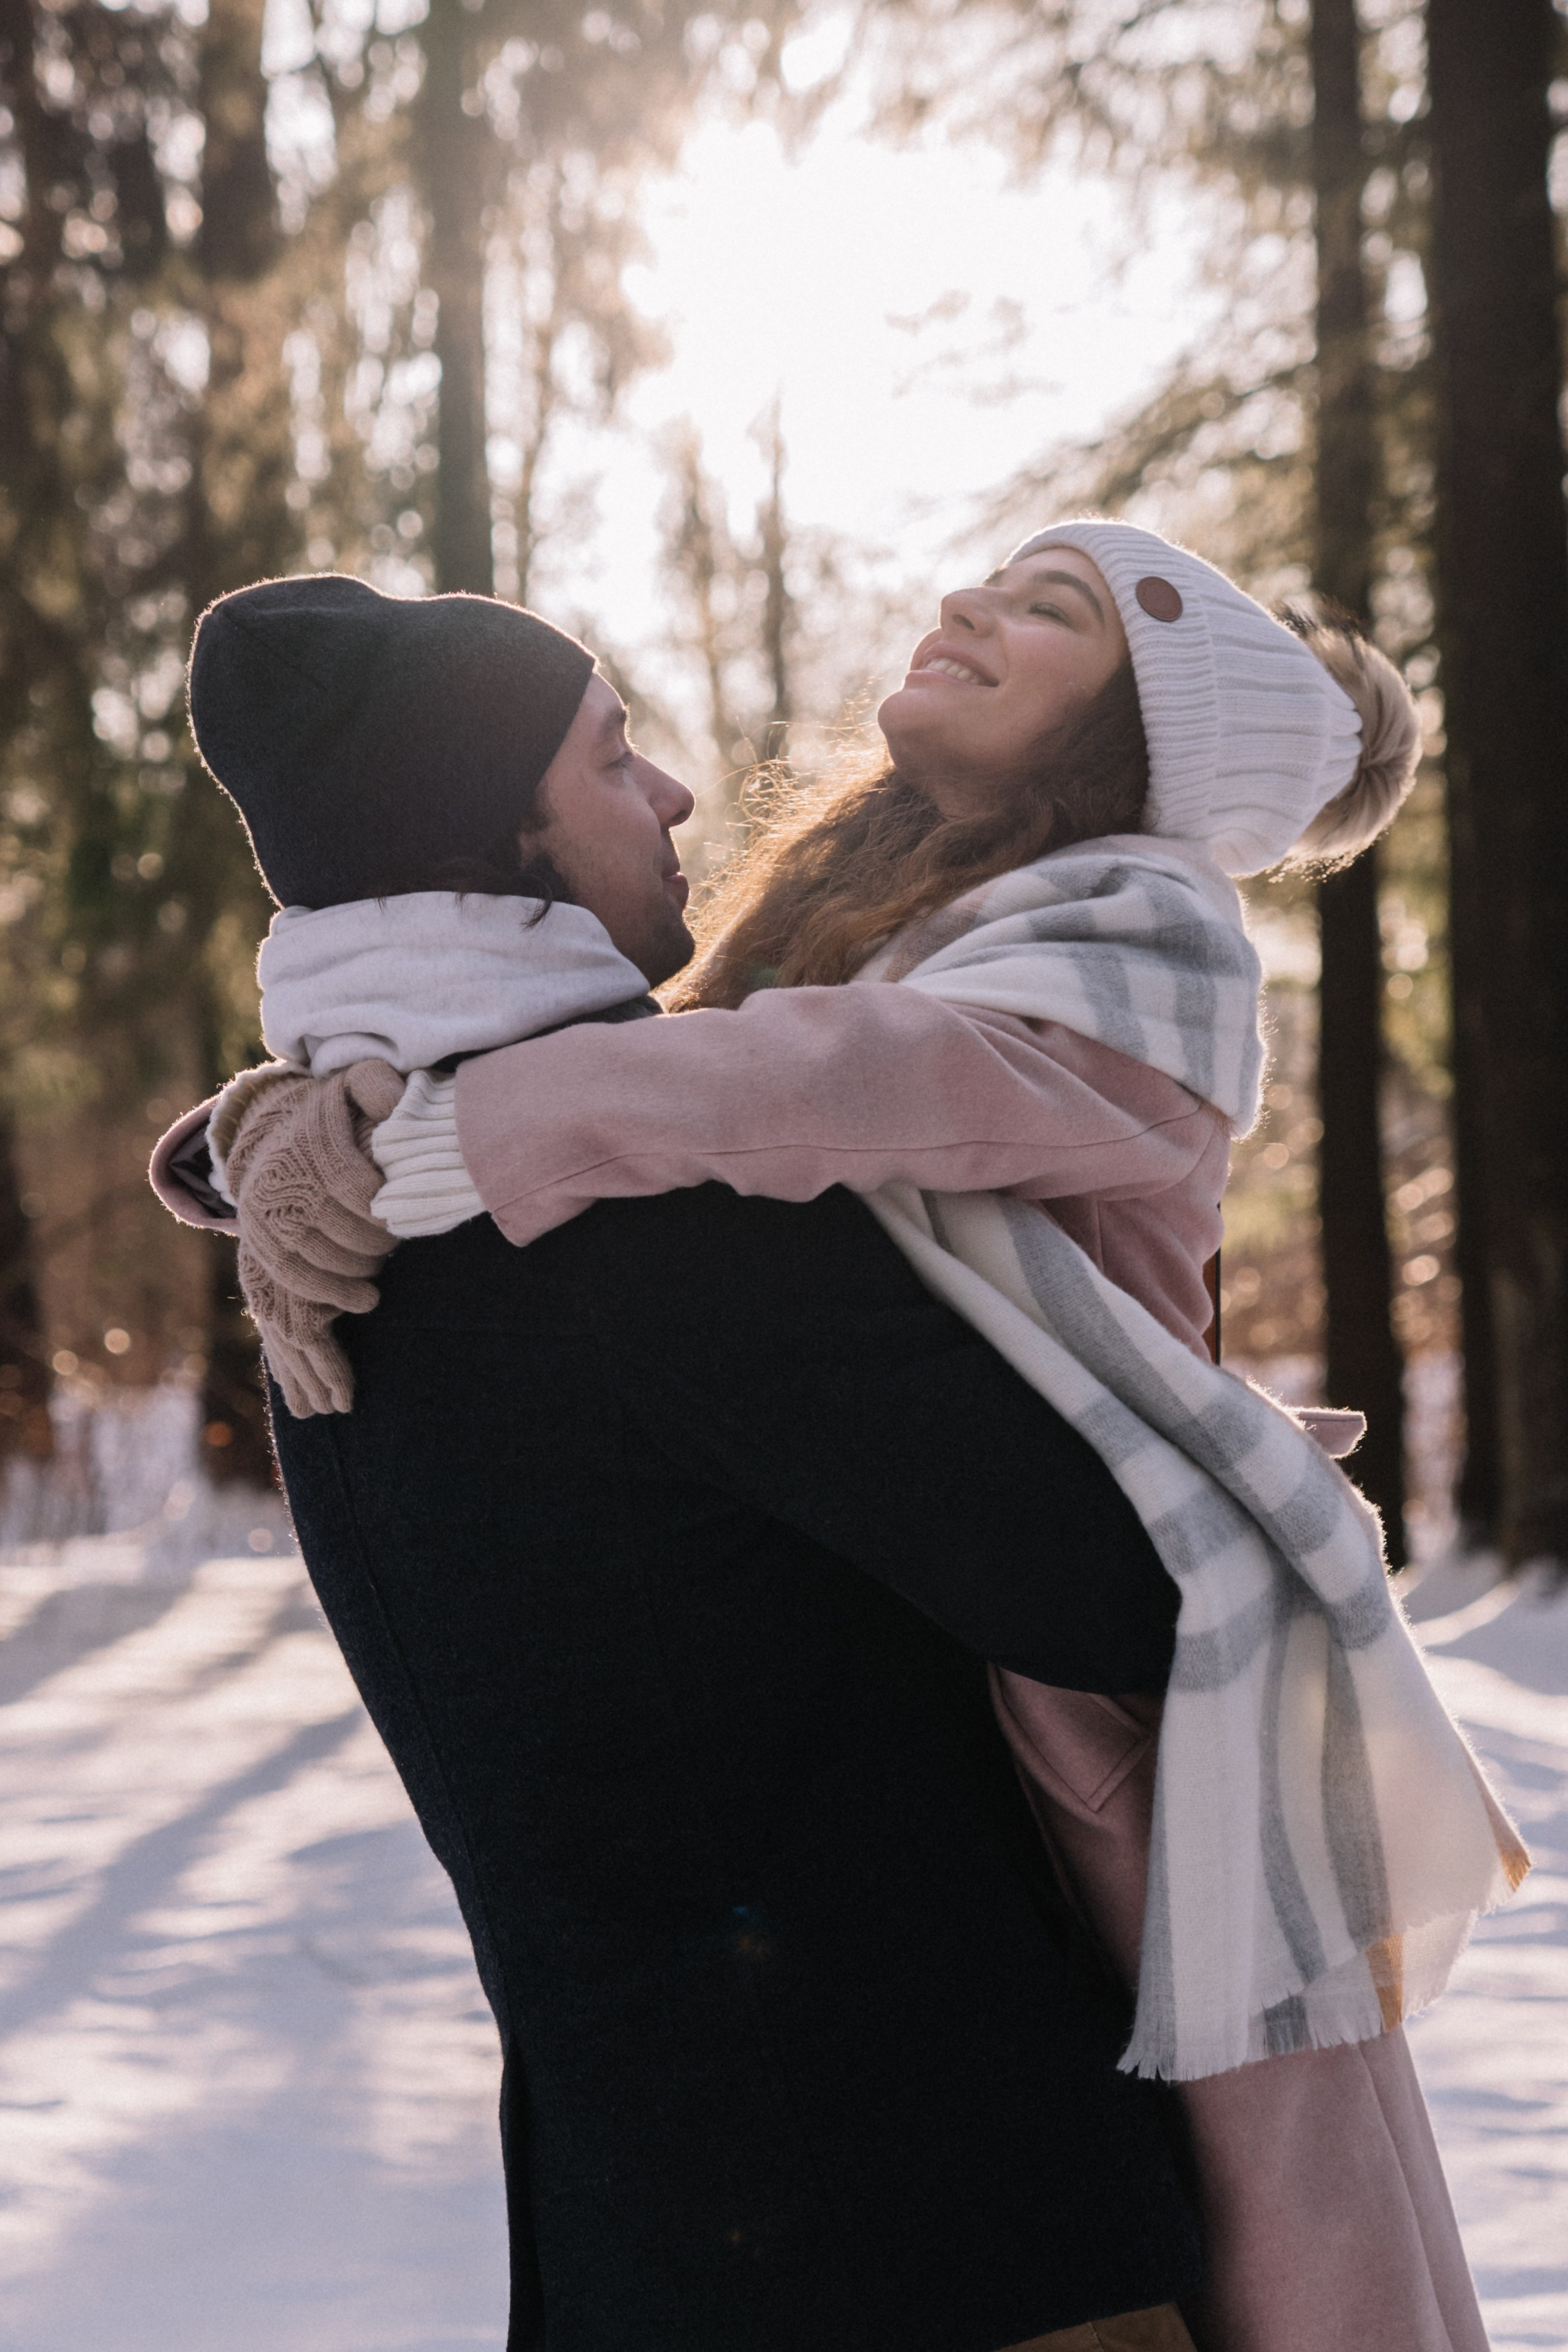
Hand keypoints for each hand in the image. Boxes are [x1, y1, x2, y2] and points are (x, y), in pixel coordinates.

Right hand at [221, 1059, 406, 1416]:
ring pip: (315, 1258)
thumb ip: (379, 1085)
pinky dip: (330, 1294)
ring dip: (355, 1274)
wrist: (271, 1130)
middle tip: (395, 1248)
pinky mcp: (257, 1240)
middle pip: (338, 1228)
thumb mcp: (354, 1084)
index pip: (355, 1187)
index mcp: (309, 1144)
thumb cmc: (331, 1112)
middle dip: (374, 1244)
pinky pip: (292, 1276)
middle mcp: (280, 1181)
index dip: (386, 1209)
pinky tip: (364, 1299)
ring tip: (379, 1275)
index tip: (402, 1216)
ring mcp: (263, 1214)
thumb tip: (397, 1101)